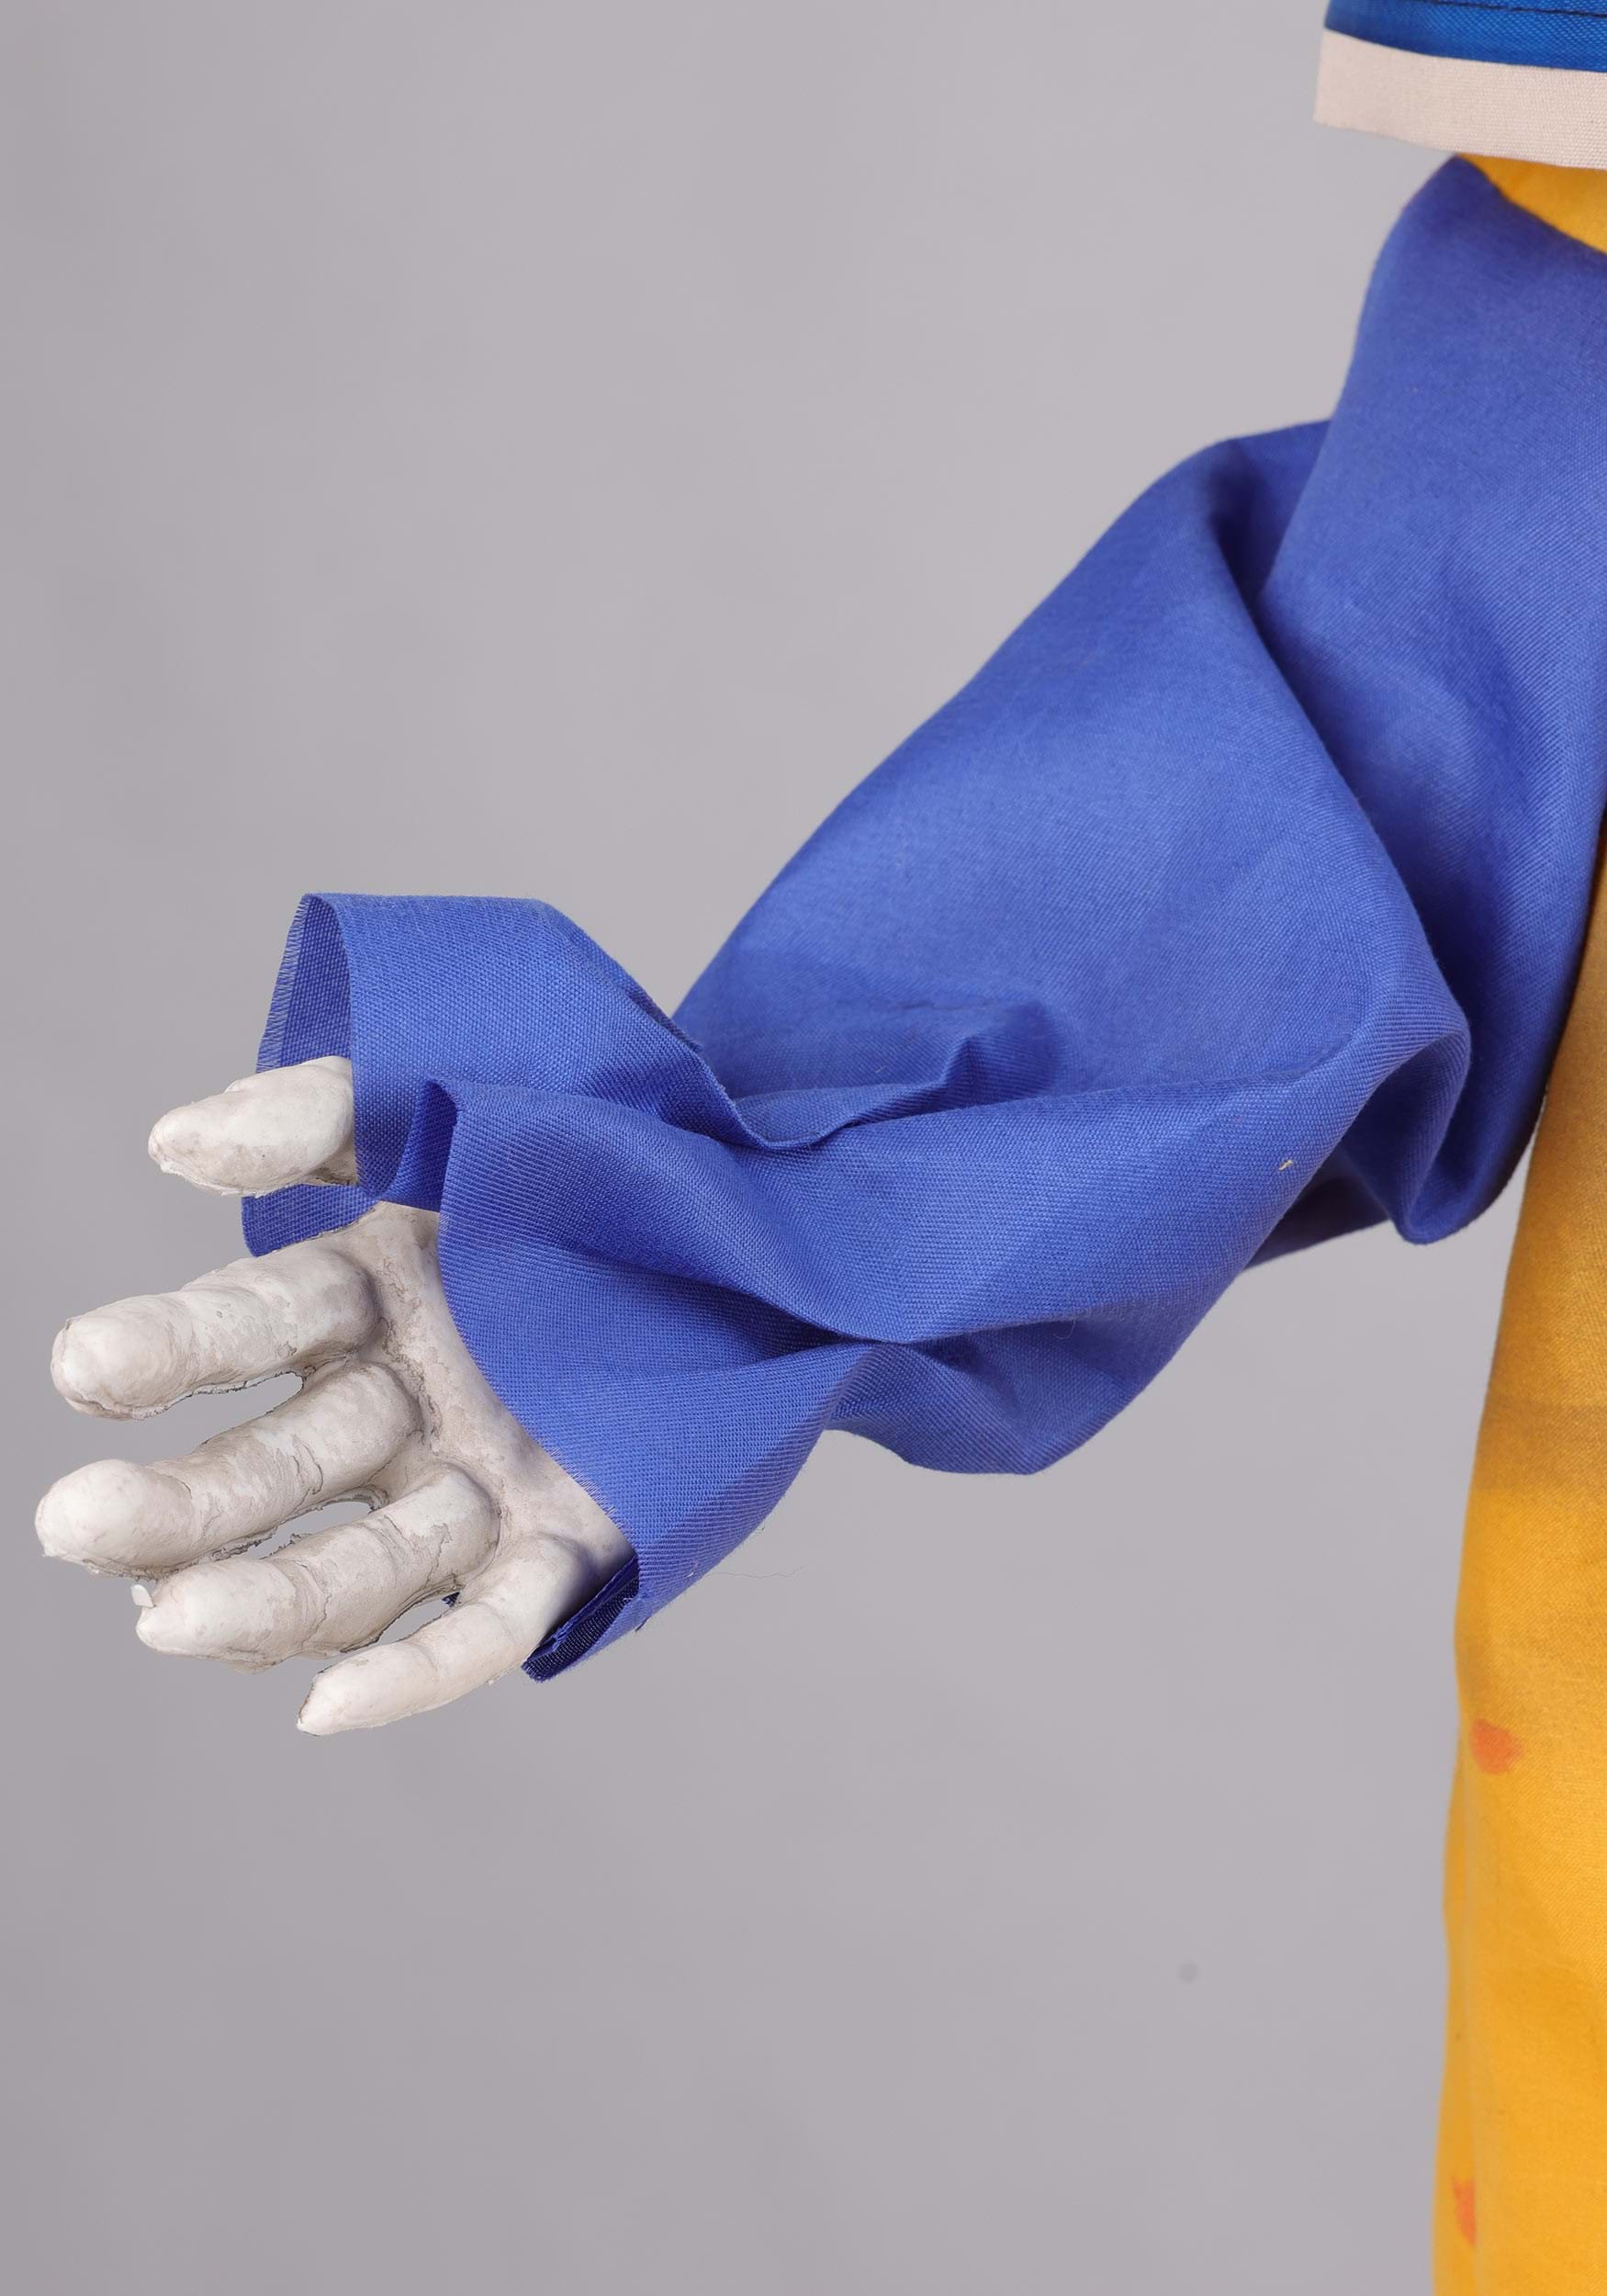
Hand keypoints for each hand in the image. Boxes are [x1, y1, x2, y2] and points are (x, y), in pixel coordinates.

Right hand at [36, 1058, 631, 1732]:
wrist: (771, 1226)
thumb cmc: (596, 1158)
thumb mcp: (458, 1109)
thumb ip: (321, 1113)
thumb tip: (174, 1141)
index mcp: (365, 1302)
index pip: (249, 1330)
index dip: (168, 1349)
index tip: (84, 1365)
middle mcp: (404, 1408)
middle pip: (276, 1469)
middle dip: (178, 1504)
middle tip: (79, 1522)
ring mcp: (480, 1487)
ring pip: (357, 1568)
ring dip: (264, 1602)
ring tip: (171, 1619)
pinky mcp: (570, 1548)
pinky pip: (487, 1625)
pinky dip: (418, 1674)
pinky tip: (331, 1708)